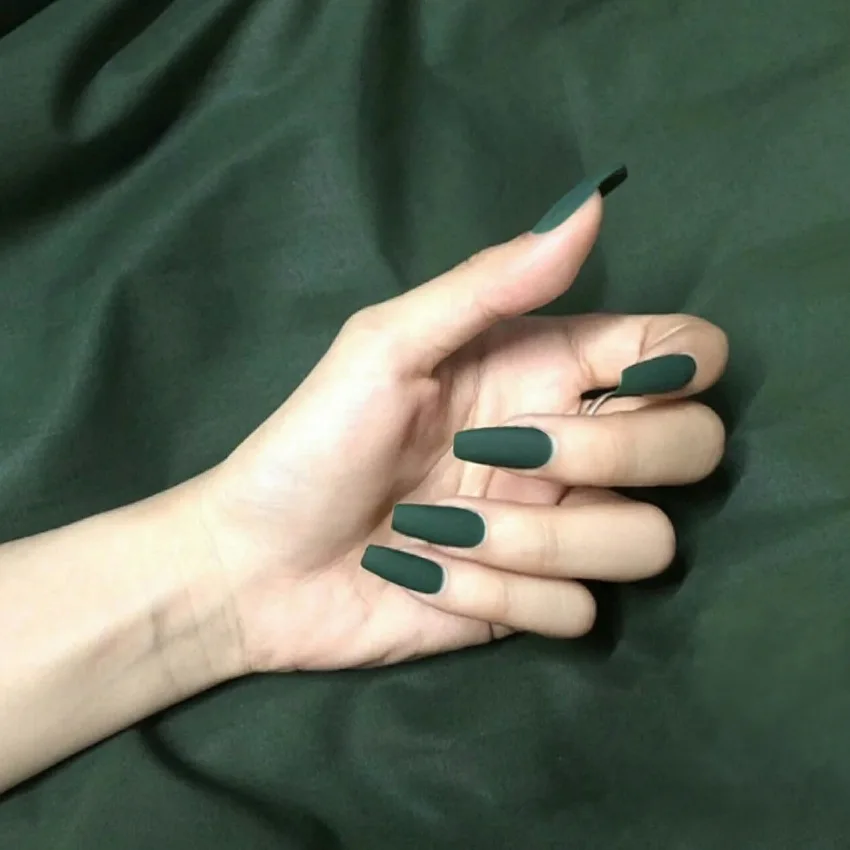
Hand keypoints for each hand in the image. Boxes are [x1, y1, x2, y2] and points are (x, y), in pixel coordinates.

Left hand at [198, 182, 726, 672]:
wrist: (256, 565)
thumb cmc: (313, 442)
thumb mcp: (386, 346)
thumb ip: (487, 285)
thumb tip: (590, 205)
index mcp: (546, 371)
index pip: (681, 350)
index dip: (681, 361)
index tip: (625, 380)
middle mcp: (570, 448)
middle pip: (694, 449)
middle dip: (613, 455)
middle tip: (509, 451)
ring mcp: (555, 532)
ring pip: (643, 544)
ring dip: (537, 543)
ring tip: (441, 529)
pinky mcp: (530, 604)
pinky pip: (577, 613)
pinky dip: (500, 599)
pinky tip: (429, 581)